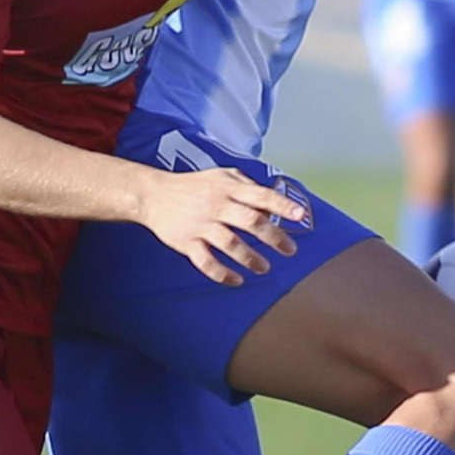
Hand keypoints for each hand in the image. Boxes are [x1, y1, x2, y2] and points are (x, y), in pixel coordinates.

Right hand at [138, 165, 309, 287]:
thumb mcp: (220, 174)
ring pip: (231, 244)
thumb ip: (246, 185)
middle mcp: (216, 205)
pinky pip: (206, 262)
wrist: (153, 195)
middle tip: (289, 250)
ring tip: (264, 268)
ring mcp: (201, 225)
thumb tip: (271, 202)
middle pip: (251, 222)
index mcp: (228, 188)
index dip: (282, 206)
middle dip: (274, 238)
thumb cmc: (192, 185)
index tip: (300, 216)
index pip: (261, 195)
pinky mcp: (186, 242)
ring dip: (251, 259)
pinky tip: (236, 280)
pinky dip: (222, 274)